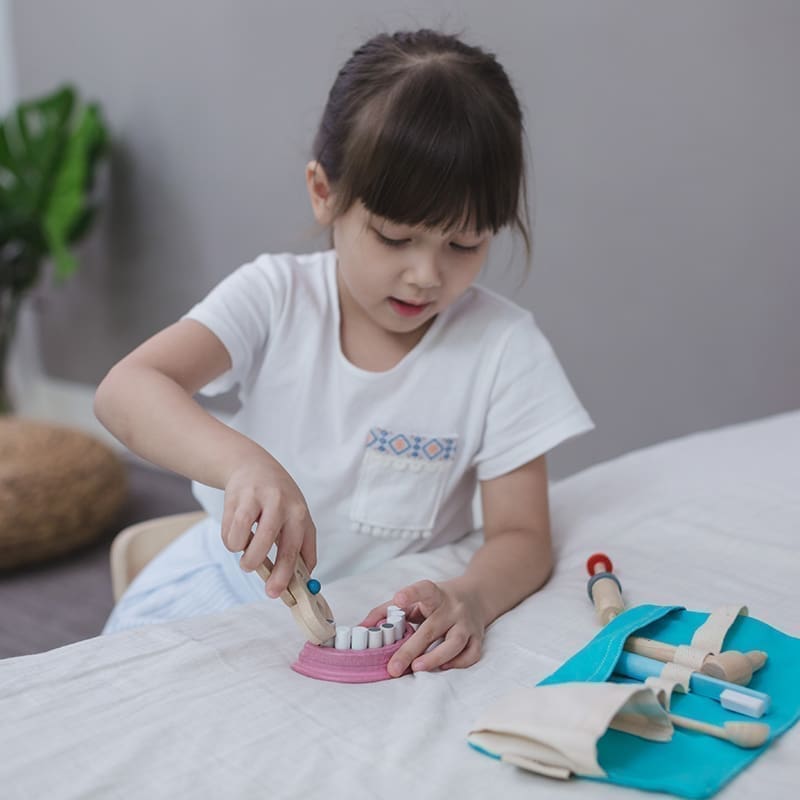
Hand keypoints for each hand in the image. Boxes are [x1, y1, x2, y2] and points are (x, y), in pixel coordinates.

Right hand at [221, 453, 315, 598]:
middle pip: (275, 544)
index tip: (281, 593)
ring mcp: (259, 499)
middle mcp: (282, 505)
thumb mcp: (295, 516)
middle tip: (264, 585)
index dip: (291, 574)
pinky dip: (231, 542)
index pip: (299, 548)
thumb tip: (303, 581)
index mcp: (300, 513)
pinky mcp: (238, 498)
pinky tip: (237, 534)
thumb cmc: (278, 500)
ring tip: (246, 553)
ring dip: (245, 556)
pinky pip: (230, 533)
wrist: (252, 466)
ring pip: (246, 541)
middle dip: (268, 571)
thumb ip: (300, 546)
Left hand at [361, 579, 485, 676]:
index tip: (398, 600)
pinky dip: (458, 663)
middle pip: (432, 628)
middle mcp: (452, 608)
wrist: (477, 595)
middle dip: (411, 649)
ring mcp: (467, 623)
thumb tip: (361, 627)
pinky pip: (471, 654)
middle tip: (393, 667)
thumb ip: (387, 610)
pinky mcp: (478, 637)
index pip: (424, 590)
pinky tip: (442, 667)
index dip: (411, 594)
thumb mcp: (415, 598)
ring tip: (417, 668)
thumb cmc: (437, 600)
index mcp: (435, 594)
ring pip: (455, 642)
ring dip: (436, 656)